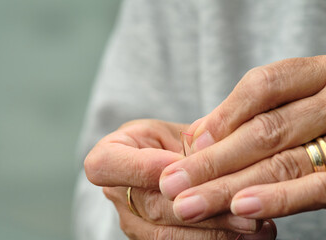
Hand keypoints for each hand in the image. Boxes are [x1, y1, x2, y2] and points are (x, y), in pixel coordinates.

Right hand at [84, 119, 275, 237]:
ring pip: (166, 235)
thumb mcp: (174, 131)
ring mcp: (132, 222)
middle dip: (198, 208)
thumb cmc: (168, 142)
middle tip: (242, 206)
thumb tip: (216, 155)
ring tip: (254, 227)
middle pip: (150, 206)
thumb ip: (191, 140)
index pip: (106, 165)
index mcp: (109, 156)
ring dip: (213, 232)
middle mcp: (116, 194)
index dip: (143, 168)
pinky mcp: (150, 239)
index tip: (181, 168)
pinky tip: (248, 236)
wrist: (165, 163)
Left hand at [159, 56, 325, 220]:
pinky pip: (317, 188)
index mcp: (312, 77)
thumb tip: (195, 136)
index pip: (264, 86)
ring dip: (229, 187)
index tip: (190, 142)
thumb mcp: (283, 101)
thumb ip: (241, 114)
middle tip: (171, 184)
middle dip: (212, 162)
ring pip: (284, 163)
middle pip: (266, 131)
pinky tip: (241, 208)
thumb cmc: (307, 111)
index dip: (225, 114)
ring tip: (189, 204)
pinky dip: (278, 198)